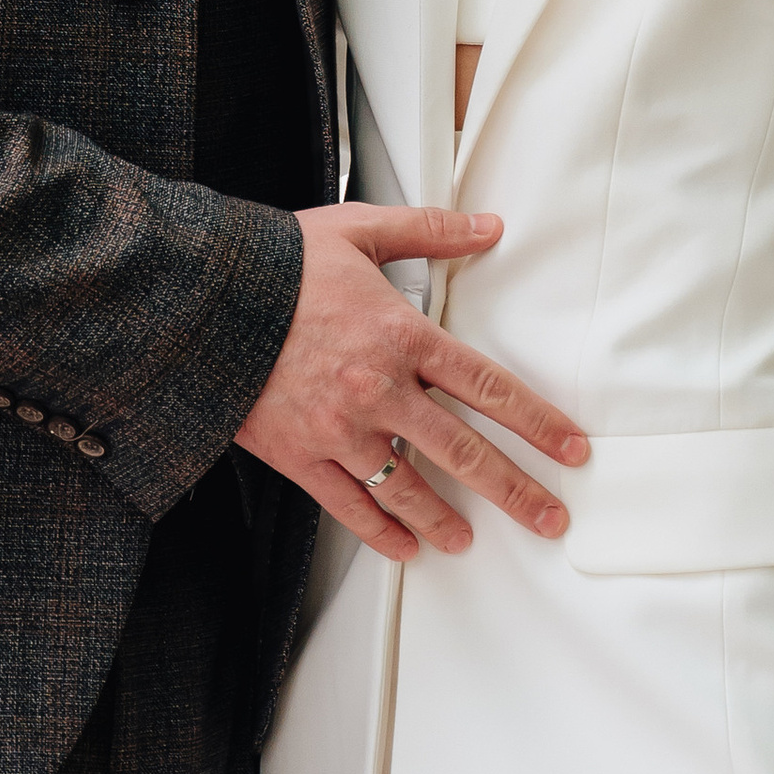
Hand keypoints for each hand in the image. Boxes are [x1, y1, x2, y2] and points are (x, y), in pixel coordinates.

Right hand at [236, 202, 589, 563]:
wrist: (204, 298)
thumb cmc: (279, 263)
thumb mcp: (359, 230)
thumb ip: (429, 231)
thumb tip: (487, 226)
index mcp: (401, 335)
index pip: (488, 386)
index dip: (537, 421)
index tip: (569, 447)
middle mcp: (380, 389)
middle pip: (464, 451)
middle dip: (515, 489)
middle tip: (549, 516)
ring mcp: (341, 429)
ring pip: (409, 490)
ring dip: (447, 521)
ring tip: (472, 540)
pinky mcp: (301, 455)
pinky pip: (350, 506)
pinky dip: (381, 532)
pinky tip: (404, 546)